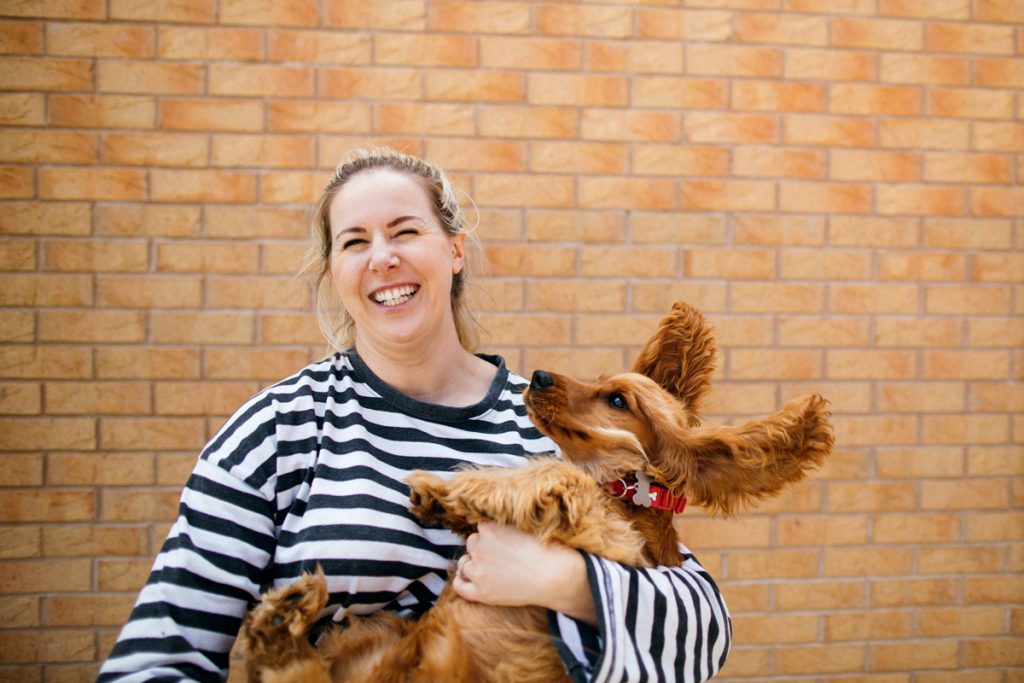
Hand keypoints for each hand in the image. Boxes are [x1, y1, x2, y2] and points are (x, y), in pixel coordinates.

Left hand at [453, 522, 596, 625]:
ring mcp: (478, 571)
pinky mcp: (480, 592)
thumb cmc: (546, 550)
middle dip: (481, 548)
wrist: (555, 577)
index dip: (491, 535)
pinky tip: (466, 580)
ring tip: (488, 569)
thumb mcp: (523, 526)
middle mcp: (479, 547)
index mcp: (489, 528)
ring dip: (472, 564)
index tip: (500, 541)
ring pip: (464, 563)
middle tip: (498, 556)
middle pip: (472, 544)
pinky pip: (460, 586)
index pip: (481, 528)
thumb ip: (505, 525)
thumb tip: (495, 525)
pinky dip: (461, 582)